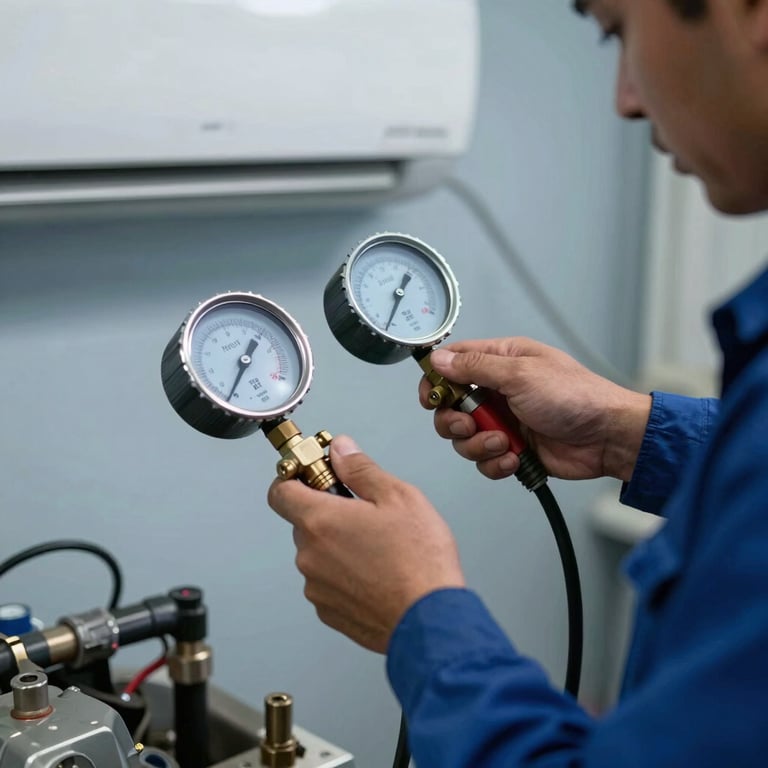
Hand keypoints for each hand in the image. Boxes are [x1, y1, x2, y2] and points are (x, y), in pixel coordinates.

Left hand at [268, 436, 464, 652]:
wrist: (431, 620)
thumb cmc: (419, 560)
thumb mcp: (398, 497)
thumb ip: (360, 469)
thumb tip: (340, 450)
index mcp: (320, 521)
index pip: (280, 491)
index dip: (294, 478)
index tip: (313, 475)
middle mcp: (309, 555)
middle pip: (304, 522)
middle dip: (328, 512)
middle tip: (364, 512)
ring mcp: (317, 587)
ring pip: (318, 553)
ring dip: (338, 545)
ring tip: (379, 547)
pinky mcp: (329, 611)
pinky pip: (328, 582)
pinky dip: (345, 574)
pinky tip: (377, 573)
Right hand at [419, 338, 650, 482]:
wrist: (607, 437)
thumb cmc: (574, 396)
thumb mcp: (521, 374)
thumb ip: (476, 367)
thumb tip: (440, 359)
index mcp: (501, 361)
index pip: (454, 363)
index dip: (435, 379)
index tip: (429, 397)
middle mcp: (499, 390)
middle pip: (451, 406)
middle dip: (455, 421)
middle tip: (470, 424)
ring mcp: (505, 421)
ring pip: (465, 438)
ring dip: (479, 445)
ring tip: (505, 443)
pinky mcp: (512, 449)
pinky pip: (485, 460)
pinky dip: (495, 463)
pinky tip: (515, 458)